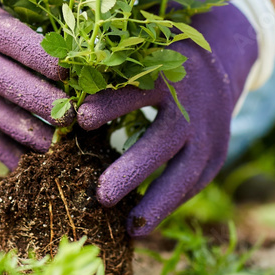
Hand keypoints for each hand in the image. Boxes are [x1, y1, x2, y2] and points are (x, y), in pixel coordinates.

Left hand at [76, 3, 257, 234]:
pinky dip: (170, 205)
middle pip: (164, 139)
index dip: (110, 103)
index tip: (80, 118)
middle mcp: (191, 104)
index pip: (138, 88)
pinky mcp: (216, 154)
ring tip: (129, 228)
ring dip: (158, 201)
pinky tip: (142, 226)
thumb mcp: (138, 47)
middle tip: (100, 195)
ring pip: (186, 171)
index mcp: (167, 71)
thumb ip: (105, 57)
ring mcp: (208, 132)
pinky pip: (193, 184)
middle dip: (133, 169)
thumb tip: (56, 62)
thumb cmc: (157, 55)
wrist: (217, 62)